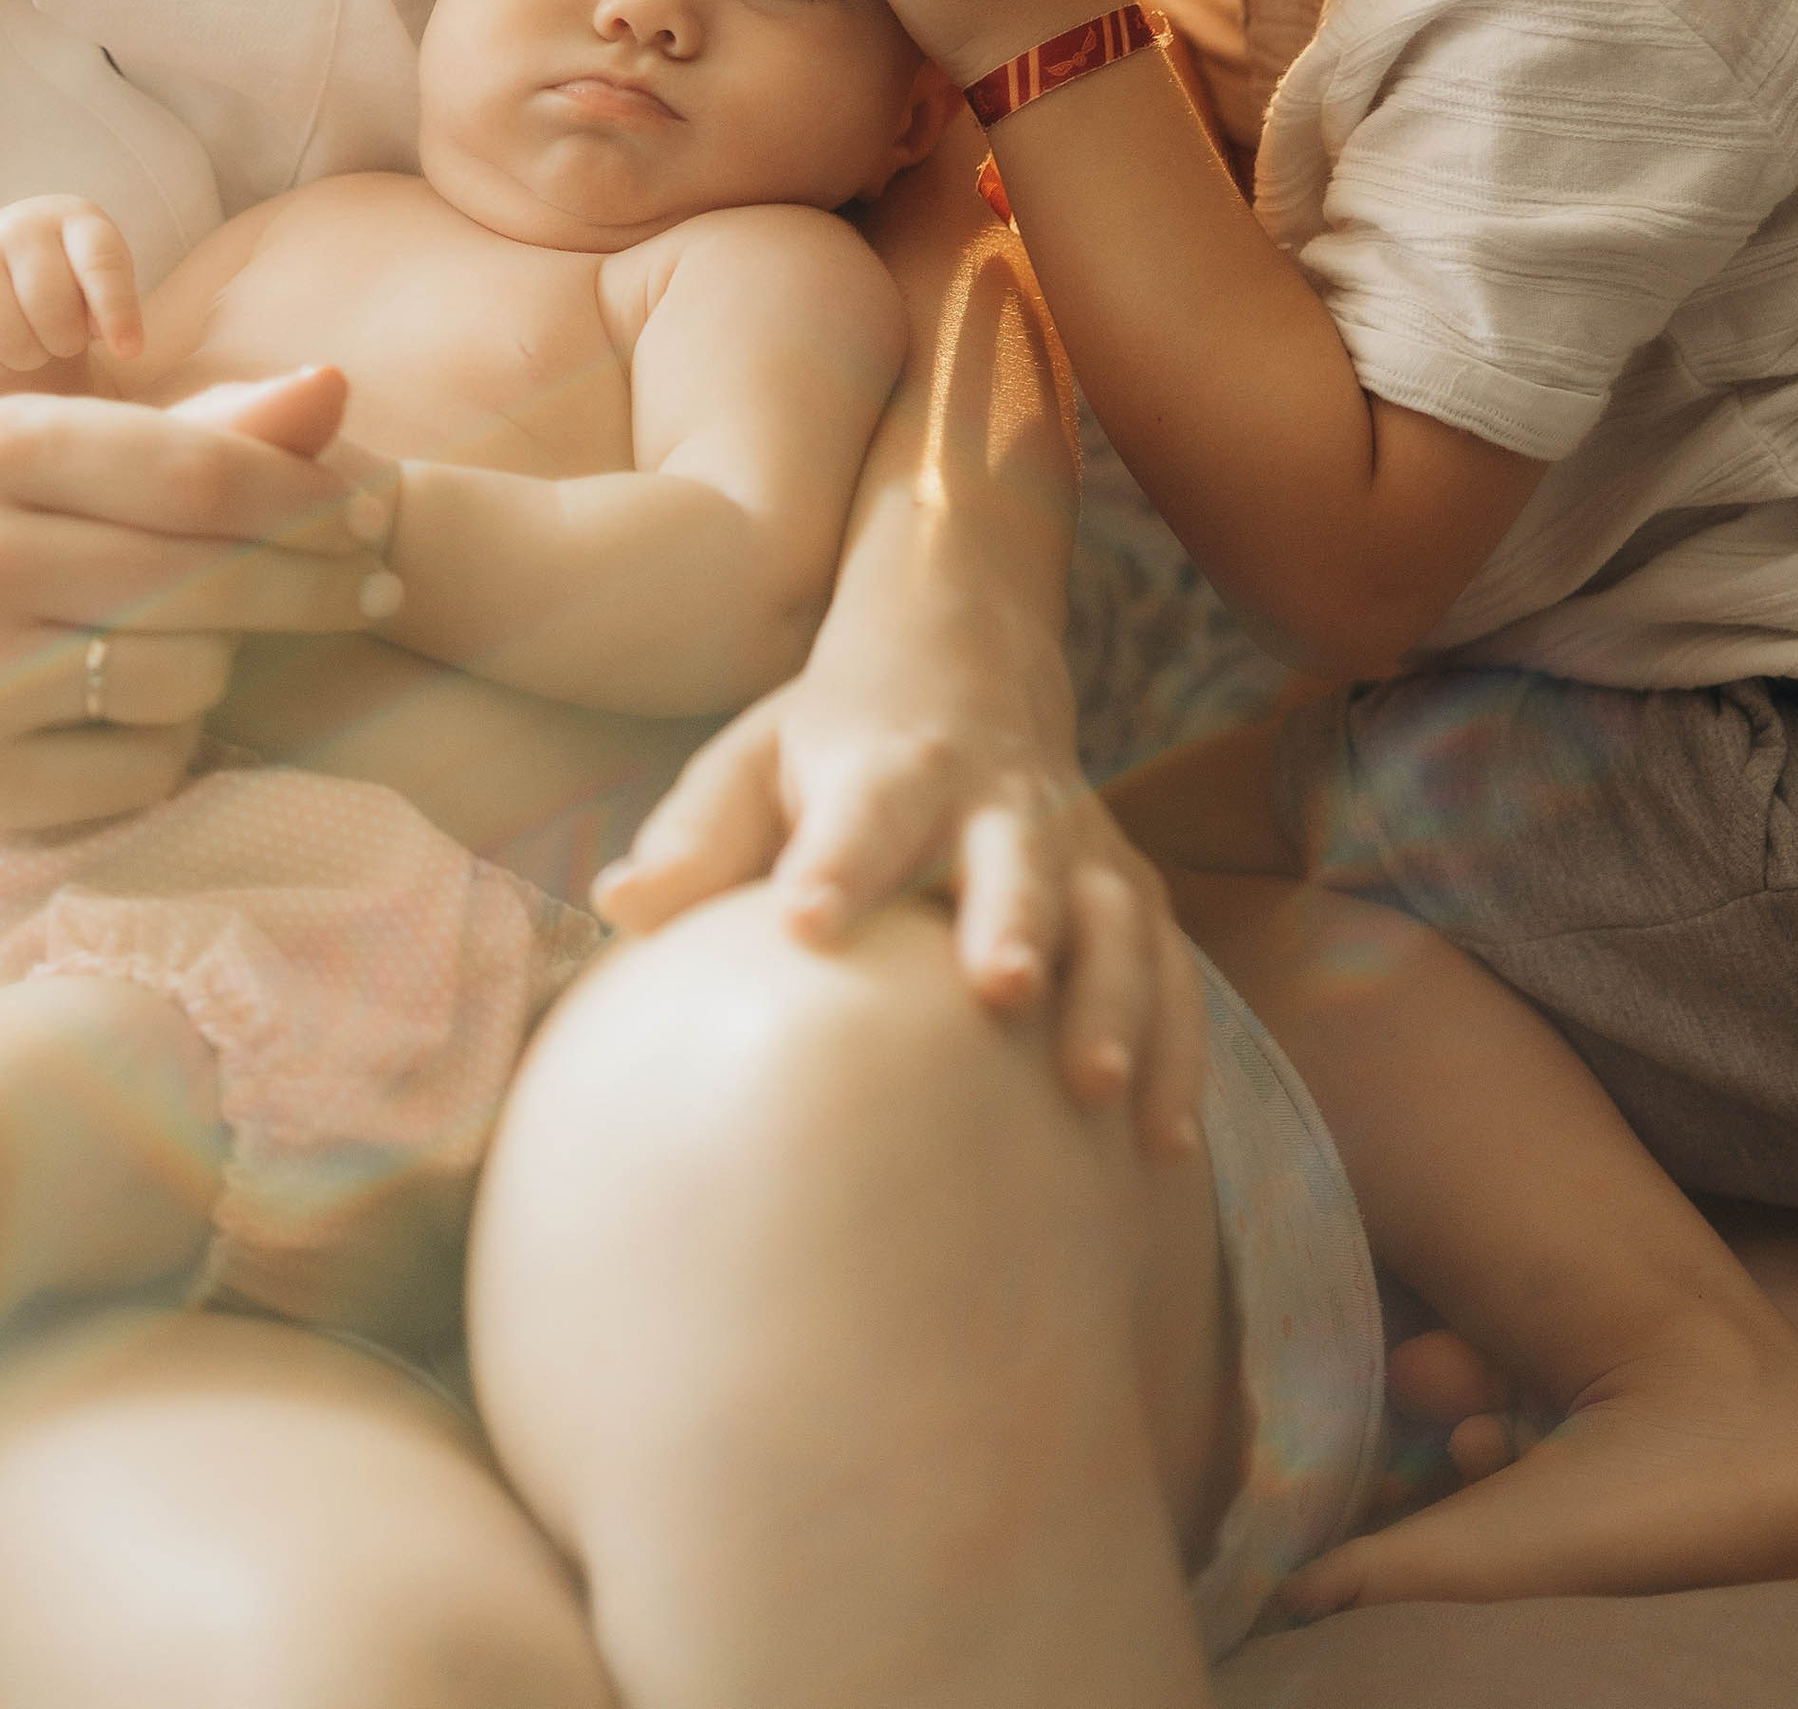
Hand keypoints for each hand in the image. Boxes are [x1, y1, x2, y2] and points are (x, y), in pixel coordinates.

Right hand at [0, 195, 146, 384]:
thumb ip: (114, 308)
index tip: (129, 351)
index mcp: (77, 218)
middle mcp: (22, 224)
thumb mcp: (102, 286)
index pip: (101, 262)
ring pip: (6, 334)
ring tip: (36, 345)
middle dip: (65, 341)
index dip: (118, 311)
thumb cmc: (72, 287)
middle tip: (65, 342)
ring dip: (27, 357)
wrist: (3, 273)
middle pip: (50, 307)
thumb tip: (123, 343)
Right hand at [0, 370, 405, 836]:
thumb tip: (333, 385)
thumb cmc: (16, 530)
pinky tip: (141, 716)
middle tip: (379, 588)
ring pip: (186, 677)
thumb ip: (217, 426)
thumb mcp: (88, 454)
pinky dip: (172, 743)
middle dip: (316, 584)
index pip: (198, 471)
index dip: (307, 498)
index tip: (375, 516)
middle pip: (203, 577)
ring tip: (200, 645)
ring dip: (224, 665)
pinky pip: (146, 765)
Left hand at [595, 588, 1206, 1145]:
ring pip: (1110, 913)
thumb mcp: (754, 759)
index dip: (837, 862)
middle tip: (1000, 989)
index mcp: (889, 765)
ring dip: (1113, 994)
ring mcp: (1074, 841)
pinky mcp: (1123, 883)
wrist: (965, 653)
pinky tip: (1164, 1144)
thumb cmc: (832, 740)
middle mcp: (994, 799)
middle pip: (1010, 854)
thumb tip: (620, 906)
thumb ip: (697, 837)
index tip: (805, 921)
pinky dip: (1178, 1046)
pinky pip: (1168, 964)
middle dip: (1011, 918)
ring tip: (1098, 1087)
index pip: (861, 812)